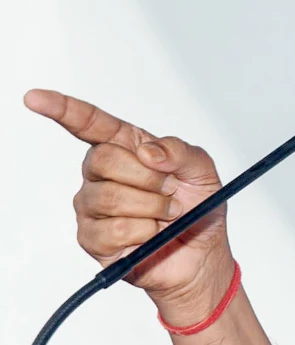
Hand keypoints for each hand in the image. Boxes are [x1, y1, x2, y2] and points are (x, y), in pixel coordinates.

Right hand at [25, 89, 233, 312]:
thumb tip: (148, 151)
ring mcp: (93, 206)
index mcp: (128, 148)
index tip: (36, 98)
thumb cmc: (199, 207)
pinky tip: (152, 233)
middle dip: (147, 177)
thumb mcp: (202, 169)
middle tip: (171, 189)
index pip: (91, 124)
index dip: (62, 109)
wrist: (201, 252)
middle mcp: (103, 174)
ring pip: (109, 196)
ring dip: (151, 206)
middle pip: (103, 159)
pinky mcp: (92, 238)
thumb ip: (179, 151)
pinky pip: (111, 230)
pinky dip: (143, 231)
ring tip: (166, 213)